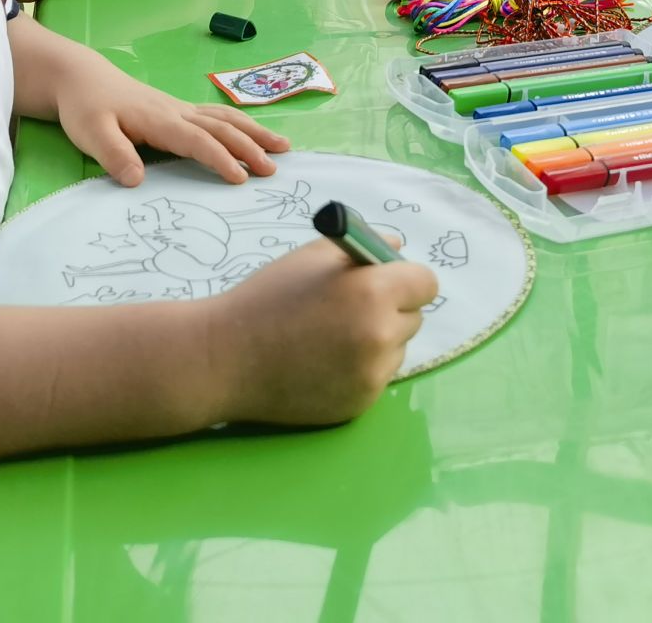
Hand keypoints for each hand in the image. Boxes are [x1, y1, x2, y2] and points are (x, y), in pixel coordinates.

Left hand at [54, 57, 290, 185]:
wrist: (82, 79)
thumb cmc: (86, 108)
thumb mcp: (90, 133)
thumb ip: (114, 155)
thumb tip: (137, 180)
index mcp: (160, 120)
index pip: (197, 141)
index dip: (220, 159)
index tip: (240, 179)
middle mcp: (177, 112)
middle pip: (221, 128)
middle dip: (250, 147)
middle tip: (274, 169)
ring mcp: (180, 109)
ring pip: (225, 119)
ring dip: (254, 132)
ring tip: (282, 146)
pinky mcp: (178, 110)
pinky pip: (217, 116)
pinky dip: (241, 124)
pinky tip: (252, 132)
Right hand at [208, 240, 437, 425]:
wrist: (225, 359)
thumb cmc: (268, 297)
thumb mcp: (314, 255)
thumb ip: (364, 247)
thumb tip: (396, 248)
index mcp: (373, 292)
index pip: (426, 284)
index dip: (406, 280)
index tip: (388, 281)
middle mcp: (381, 335)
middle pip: (414, 317)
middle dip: (391, 310)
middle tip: (351, 308)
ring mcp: (372, 375)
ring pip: (396, 350)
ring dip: (377, 342)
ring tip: (330, 338)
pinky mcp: (360, 404)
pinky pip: (377, 378)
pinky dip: (360, 370)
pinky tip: (323, 364)